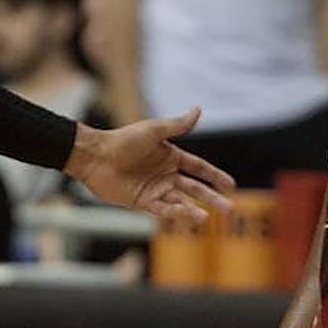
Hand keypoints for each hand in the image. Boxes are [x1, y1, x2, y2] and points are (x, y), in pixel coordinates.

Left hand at [65, 108, 234, 224]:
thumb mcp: (154, 130)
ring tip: (207, 218)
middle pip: (194, 188)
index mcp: (170, 156)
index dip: (215, 176)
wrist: (96, 156)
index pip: (198, 167)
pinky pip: (163, 210)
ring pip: (181, 202)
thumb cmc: (123, 140)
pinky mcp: (142, 202)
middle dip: (212, 197)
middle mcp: (165, 174)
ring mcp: (154, 189)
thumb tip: (198, 109)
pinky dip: (176, 213)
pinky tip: (189, 216)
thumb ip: (177, 125)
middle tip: (230, 209)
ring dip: (195, 210)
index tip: (232, 185)